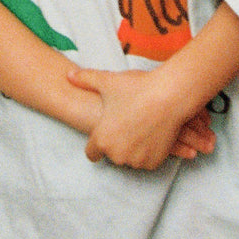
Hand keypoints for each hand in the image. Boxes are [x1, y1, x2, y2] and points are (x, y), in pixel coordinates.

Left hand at [68, 65, 214, 169]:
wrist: (171, 96)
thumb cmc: (137, 88)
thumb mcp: (108, 82)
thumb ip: (85, 80)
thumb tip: (68, 75)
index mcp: (102, 139)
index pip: (92, 153)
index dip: (96, 143)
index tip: (104, 134)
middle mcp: (118, 155)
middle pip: (113, 154)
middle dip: (117, 143)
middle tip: (127, 123)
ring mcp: (137, 160)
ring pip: (131, 158)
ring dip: (133, 148)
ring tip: (141, 125)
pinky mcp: (154, 163)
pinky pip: (147, 160)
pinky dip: (149, 151)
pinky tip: (152, 132)